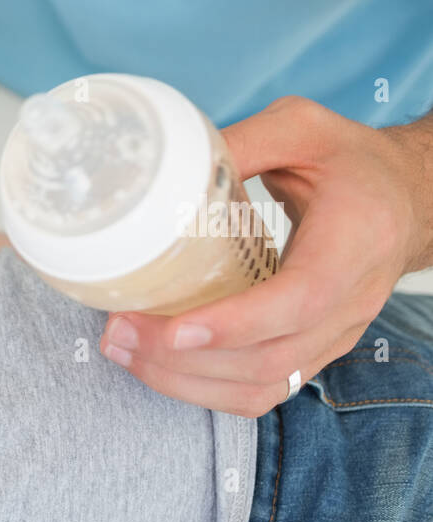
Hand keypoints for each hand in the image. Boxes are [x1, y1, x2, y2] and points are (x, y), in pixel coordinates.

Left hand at [98, 95, 432, 417]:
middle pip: (269, 358)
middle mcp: (351, 302)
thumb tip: (166, 168)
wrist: (406, 198)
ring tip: (122, 350)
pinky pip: (262, 392)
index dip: (235, 324)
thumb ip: (242, 142)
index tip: (174, 328)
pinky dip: (204, 390)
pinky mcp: (314, 352)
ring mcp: (335, 336)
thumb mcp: (302, 129)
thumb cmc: (352, 162)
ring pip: (262, 387)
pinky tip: (155, 365)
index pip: (299, 301)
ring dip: (184, 381)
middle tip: (118, 332)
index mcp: (354, 241)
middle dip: (184, 358)